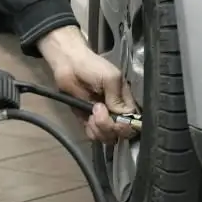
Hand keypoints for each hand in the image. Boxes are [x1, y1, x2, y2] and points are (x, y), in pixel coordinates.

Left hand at [38, 26, 136, 143]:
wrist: (69, 65)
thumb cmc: (92, 66)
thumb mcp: (110, 78)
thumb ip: (117, 97)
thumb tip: (122, 115)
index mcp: (125, 100)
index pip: (133, 121)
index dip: (126, 126)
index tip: (116, 120)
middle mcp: (116, 111)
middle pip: (121, 132)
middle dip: (110, 127)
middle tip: (97, 111)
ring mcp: (102, 117)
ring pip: (108, 136)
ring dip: (99, 129)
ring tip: (91, 113)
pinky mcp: (87, 121)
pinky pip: (94, 135)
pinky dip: (91, 131)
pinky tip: (87, 120)